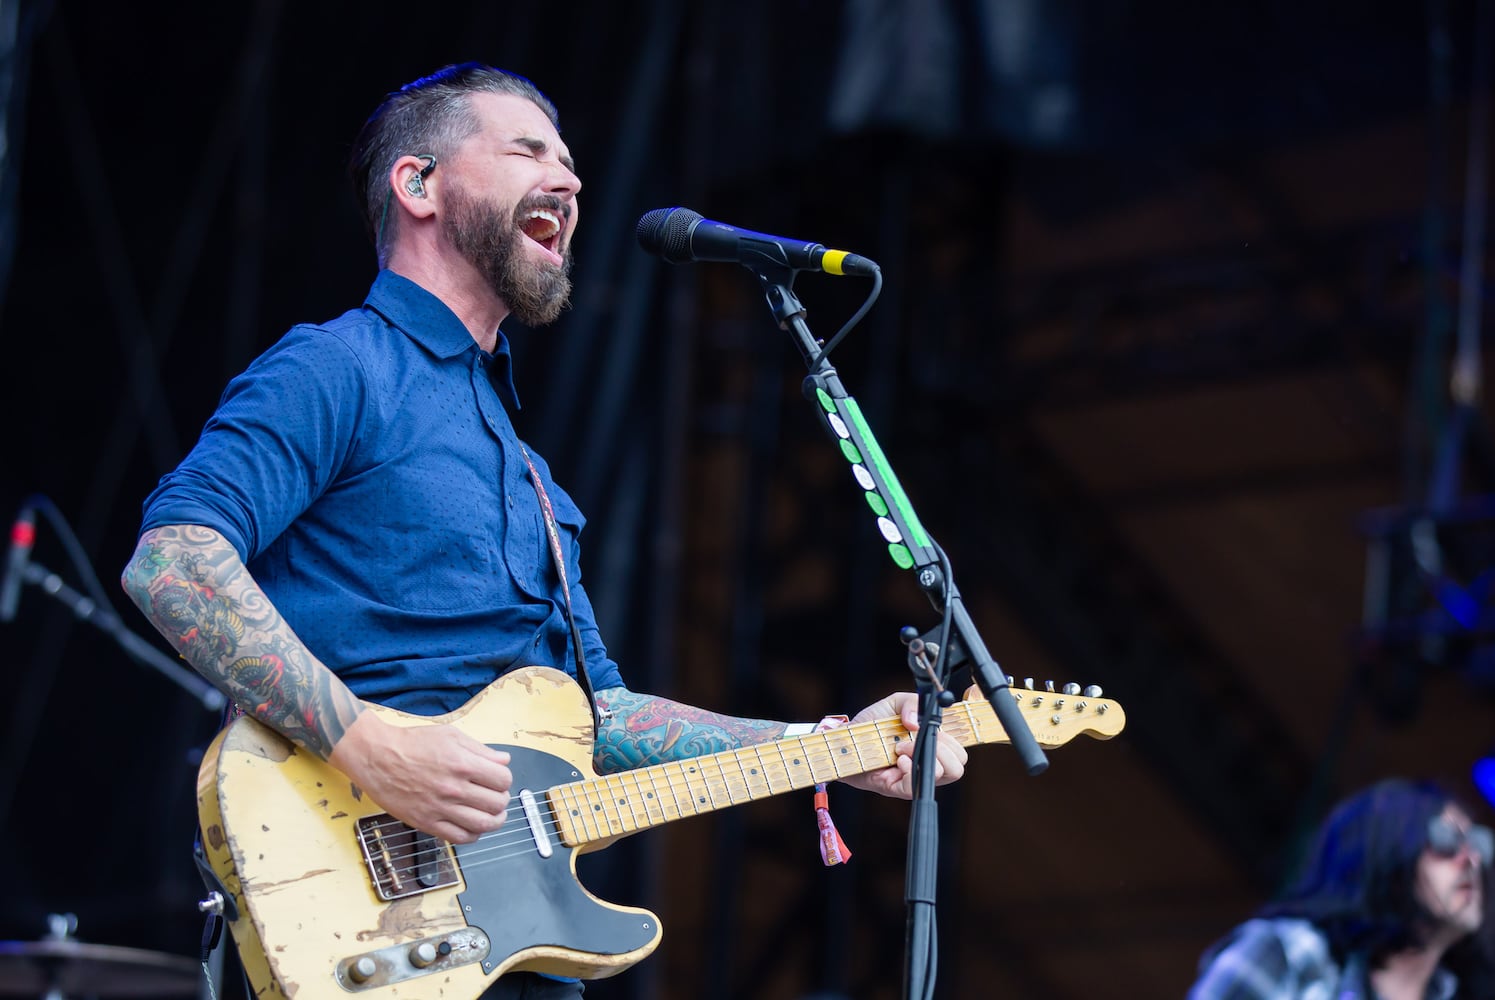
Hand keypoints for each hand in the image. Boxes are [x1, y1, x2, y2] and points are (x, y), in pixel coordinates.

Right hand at [328, 712, 512, 842]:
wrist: (377, 757)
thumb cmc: (412, 743)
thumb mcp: (451, 736)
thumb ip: (481, 750)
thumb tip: (504, 761)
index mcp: (463, 764)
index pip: (503, 780)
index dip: (504, 780)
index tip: (498, 780)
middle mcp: (454, 788)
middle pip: (497, 803)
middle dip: (502, 800)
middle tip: (497, 797)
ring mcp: (440, 808)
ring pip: (482, 825)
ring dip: (494, 821)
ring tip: (493, 815)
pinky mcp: (426, 822)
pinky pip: (459, 837)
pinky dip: (473, 835)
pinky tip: (473, 827)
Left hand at [836, 692, 967, 798]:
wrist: (846, 741)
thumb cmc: (871, 725)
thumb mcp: (894, 704)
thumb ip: (911, 703)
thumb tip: (919, 722)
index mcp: (932, 745)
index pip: (961, 749)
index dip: (958, 739)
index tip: (940, 728)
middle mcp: (928, 763)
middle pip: (959, 765)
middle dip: (943, 747)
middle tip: (918, 737)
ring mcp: (915, 777)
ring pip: (945, 774)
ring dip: (924, 754)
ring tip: (902, 747)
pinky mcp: (899, 788)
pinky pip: (916, 784)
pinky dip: (911, 767)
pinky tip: (898, 758)